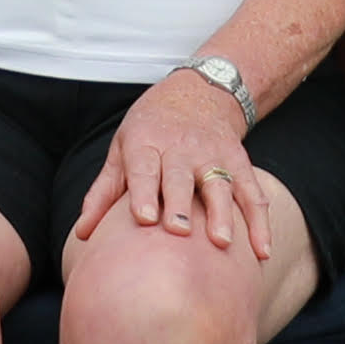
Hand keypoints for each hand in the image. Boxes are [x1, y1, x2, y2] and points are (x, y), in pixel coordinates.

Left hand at [73, 68, 273, 260]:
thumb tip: (82, 235)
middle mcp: (181, 148)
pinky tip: (262, 251)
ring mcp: (214, 155)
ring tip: (221, 243)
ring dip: (222, 213)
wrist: (199, 92)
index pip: (145, 168)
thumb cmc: (151, 130)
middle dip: (180, 204)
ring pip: (219, 184)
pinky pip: (252, 193)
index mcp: (147, 143)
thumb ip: (103, 193)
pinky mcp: (239, 163)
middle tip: (178, 232)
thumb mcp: (122, 150)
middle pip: (181, 177)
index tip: (144, 218)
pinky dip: (260, 222)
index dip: (145, 192)